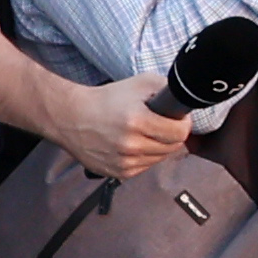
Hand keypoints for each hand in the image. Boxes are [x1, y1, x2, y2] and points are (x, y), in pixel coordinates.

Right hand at [49, 70, 191, 176]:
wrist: (72, 117)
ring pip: (160, 158)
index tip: (177, 118)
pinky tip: (134, 144)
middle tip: (159, 124)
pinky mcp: (117, 173)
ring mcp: (123, 162)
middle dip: (171, 135)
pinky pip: (146, 167)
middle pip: (173, 147)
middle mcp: (130, 145)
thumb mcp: (140, 84)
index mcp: (137, 121)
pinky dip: (145, 156)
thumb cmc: (107, 99)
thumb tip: (185, 105)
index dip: (182, 123)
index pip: (180, 133)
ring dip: (159, 146)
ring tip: (144, 133)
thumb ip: (167, 90)